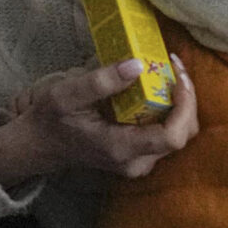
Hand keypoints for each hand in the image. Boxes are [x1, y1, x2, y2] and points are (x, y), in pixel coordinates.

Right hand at [0, 57, 199, 186]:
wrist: (40, 144)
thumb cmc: (51, 119)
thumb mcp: (66, 94)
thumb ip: (101, 81)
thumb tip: (138, 65)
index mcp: (121, 148)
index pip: (172, 136)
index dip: (185, 105)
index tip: (177, 75)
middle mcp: (136, 162)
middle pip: (183, 134)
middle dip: (187, 99)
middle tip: (173, 66)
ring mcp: (139, 162)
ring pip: (179, 134)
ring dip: (180, 103)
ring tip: (167, 72)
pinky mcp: (139, 156)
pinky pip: (167, 134)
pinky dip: (170, 110)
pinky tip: (158, 87)